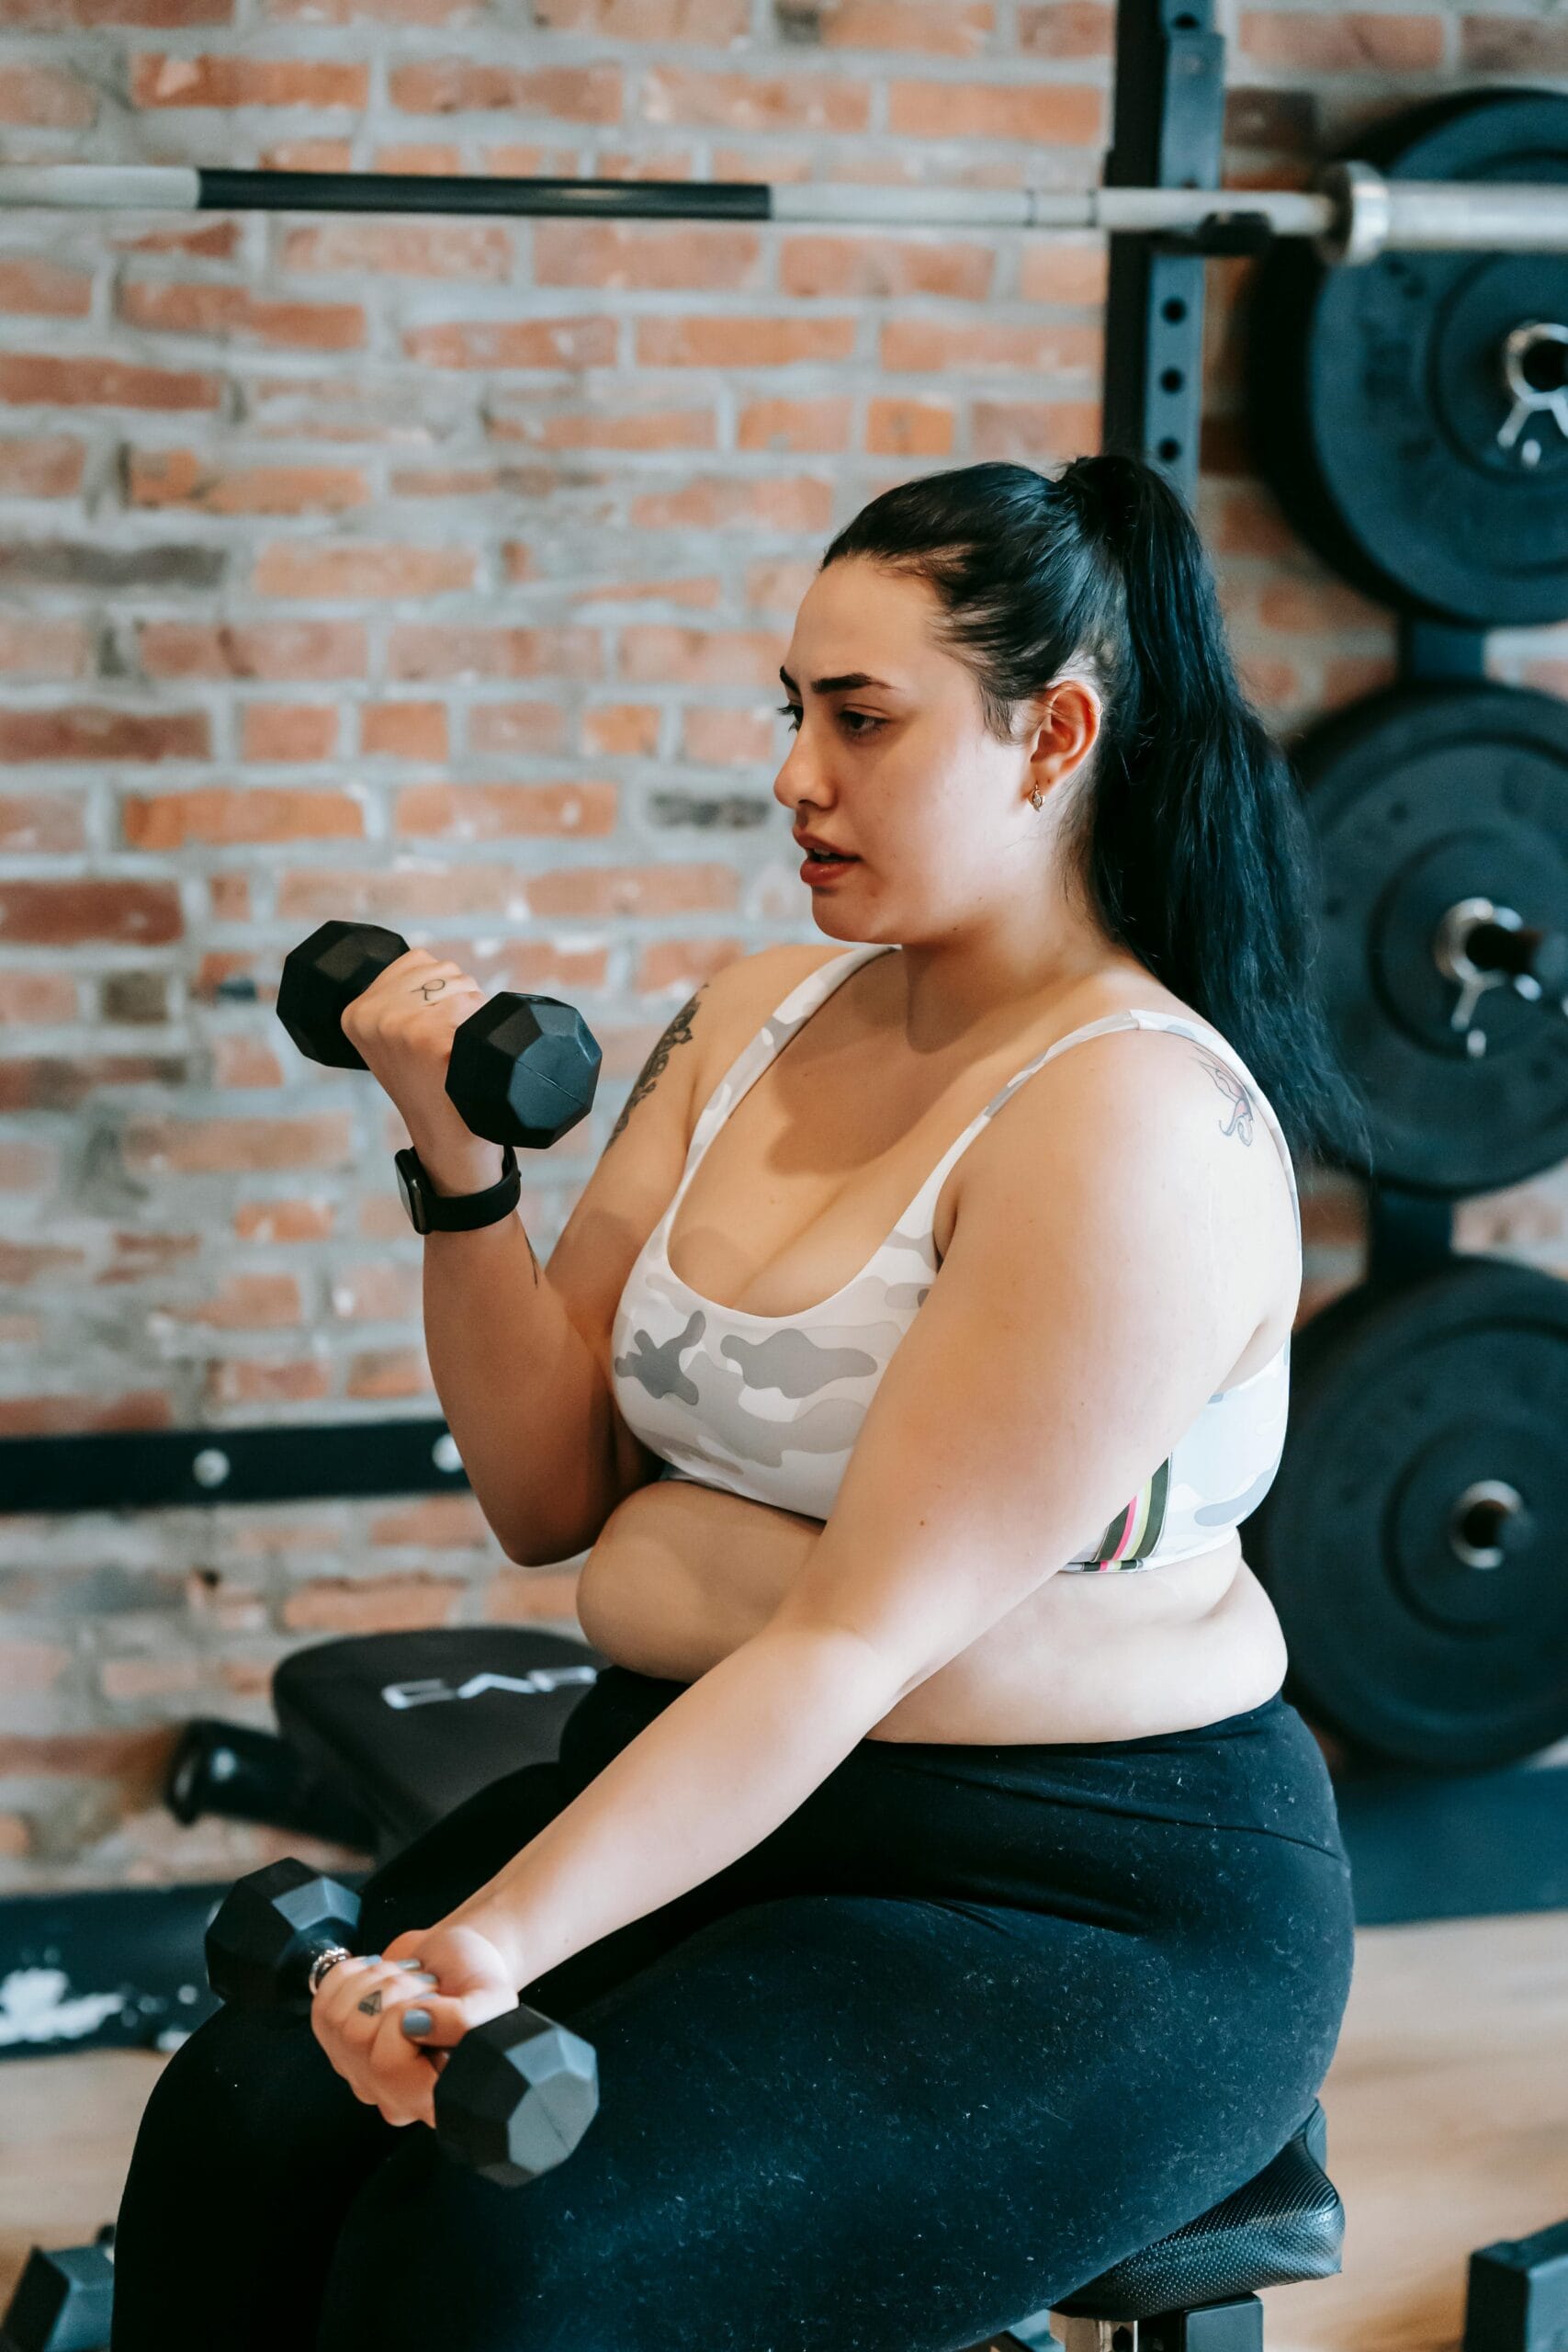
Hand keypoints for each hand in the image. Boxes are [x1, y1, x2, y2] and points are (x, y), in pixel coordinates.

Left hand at [309, 1922, 519, 2130]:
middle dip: (392, 1988)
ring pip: (336, 2017)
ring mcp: (360, 2072)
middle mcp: (392, 2095)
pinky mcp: (338, 2042)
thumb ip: (466, 2021)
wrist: (457, 1961)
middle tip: (423, 1986)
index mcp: (434, 2099)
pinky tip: (380, 1977)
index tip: (434, 1999)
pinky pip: (322, 2003)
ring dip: (375, 1979)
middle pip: (355, 2037)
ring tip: (406, 1981)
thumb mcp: (494, 2003)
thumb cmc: (478, 1983)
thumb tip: (414, 2022)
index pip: (387, 2066)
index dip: (404, 2017)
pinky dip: (350, 1974)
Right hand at [338, 947, 503, 1188]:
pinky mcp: (427, 1037)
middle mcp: (371, 1015)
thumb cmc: (430, 1086)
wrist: (447, 1140)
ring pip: (462, 982)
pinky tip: (469, 1055)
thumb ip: (396, 1001)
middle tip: (451, 1044)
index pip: (416, 961)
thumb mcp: (392, 1043)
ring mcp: (397, 1025)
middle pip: (442, 969)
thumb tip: (427, 964)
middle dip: (459, 996)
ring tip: (460, 1049)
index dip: (440, 990)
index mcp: (355, 1014)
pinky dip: (483, 1023)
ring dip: (474, 1007)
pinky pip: (473, 1004)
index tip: (434, 1032)